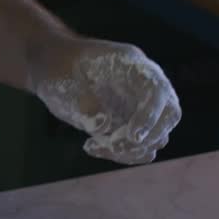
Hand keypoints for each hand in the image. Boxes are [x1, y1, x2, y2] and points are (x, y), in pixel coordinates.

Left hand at [28, 36, 181, 165]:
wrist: (49, 67)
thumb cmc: (57, 64)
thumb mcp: (64, 78)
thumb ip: (83, 100)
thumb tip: (103, 126)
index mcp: (132, 65)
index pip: (157, 89)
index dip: (151, 114)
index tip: (133, 135)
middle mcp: (143, 86)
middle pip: (169, 115)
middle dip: (147, 137)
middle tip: (112, 145)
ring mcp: (139, 106)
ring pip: (154, 137)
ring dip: (129, 150)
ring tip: (92, 145)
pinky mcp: (129, 124)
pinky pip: (138, 147)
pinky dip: (119, 154)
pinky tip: (91, 146)